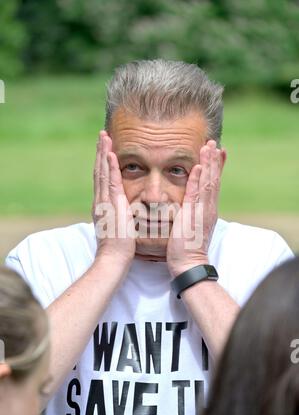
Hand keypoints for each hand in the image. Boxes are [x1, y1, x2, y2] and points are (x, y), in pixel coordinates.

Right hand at [92, 130, 135, 265]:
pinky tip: (110, 154)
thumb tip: (125, 210)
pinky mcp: (112, 205)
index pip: (103, 179)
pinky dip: (109, 167)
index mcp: (103, 205)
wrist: (113, 259)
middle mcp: (100, 201)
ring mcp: (105, 202)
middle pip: (99, 171)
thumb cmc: (120, 247)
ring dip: (103, 153)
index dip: (103, 162)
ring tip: (104, 137)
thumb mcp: (119, 227)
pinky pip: (110, 182)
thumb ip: (120, 215)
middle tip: (102, 135)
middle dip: (101, 152)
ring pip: (103, 172)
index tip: (105, 149)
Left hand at [167, 140, 223, 276]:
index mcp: (207, 210)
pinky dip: (198, 179)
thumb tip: (189, 207)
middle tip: (214, 143)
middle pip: (214, 179)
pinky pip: (196, 193)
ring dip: (208, 164)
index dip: (215, 168)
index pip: (213, 185)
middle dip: (214, 160)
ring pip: (208, 182)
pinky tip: (197, 166)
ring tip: (209, 147)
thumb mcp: (192, 227)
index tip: (217, 153)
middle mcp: (208, 208)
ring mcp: (202, 211)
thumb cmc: (187, 249)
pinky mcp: (193, 215)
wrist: (189, 264)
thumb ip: (192, 215)